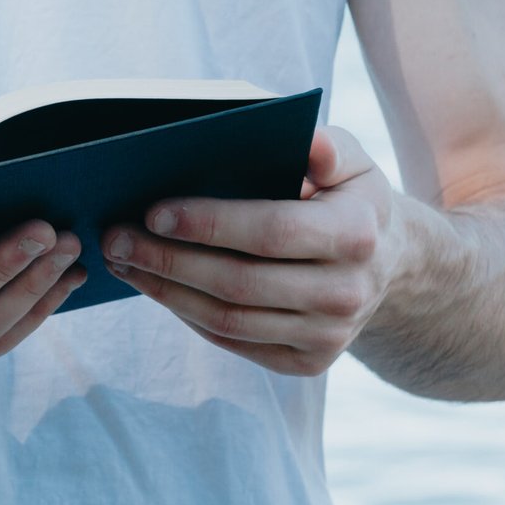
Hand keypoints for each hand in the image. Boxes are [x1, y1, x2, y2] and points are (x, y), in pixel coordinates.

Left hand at [101, 127, 404, 376]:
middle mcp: (347, 293)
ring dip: (165, 291)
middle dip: (167, 261)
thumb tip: (304, 141)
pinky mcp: (307, 364)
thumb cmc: (349, 198)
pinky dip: (186, 314)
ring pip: (227, 321)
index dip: (209, 224)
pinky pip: (231, 342)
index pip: (272, 232)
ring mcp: (328, 337)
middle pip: (239, 283)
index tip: (153, 212)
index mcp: (357, 235)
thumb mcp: (351, 161)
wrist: (390, 265)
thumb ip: (324, 146)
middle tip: (115, 238)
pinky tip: (155, 287)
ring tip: (122, 263)